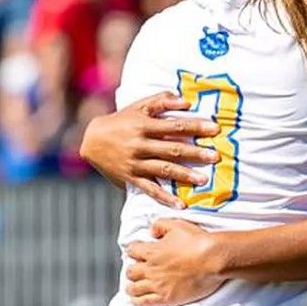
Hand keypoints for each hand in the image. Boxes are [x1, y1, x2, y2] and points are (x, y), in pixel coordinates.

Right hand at [80, 95, 216, 206]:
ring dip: (184, 175)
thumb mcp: (138, 107)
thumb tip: (186, 101)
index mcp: (144, 125)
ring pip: (163, 169)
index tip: (214, 129)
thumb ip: (161, 101)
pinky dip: (165, 197)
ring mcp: (135, 163)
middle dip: (195, 152)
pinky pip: (150, 189)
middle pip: (172, 149)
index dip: (195, 126)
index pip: (175, 125)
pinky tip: (181, 204)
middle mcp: (140, 144)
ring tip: (204, 179)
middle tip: (215, 156)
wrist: (91, 140)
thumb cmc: (121, 121)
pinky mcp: (131, 178)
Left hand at [123, 218, 225, 305]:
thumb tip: (151, 232)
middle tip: (137, 271)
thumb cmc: (198, 242)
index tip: (137, 253)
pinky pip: (143, 302)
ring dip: (132, 287)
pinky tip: (137, 301)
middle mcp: (150, 269)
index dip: (134, 251)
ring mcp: (157, 285)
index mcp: (151, 251)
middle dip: (133, 270)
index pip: (131, 251)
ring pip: (133, 289)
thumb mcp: (177, 225)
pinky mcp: (166, 298)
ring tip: (134, 287)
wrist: (213, 260)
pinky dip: (137, 302)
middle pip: (130, 272)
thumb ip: (160, 225)